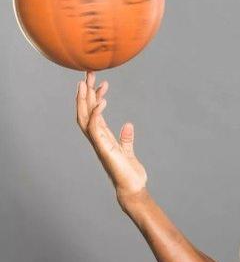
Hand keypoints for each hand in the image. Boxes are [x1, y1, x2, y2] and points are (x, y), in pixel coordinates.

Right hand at [76, 71, 147, 205]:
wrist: (132, 189)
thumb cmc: (130, 173)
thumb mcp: (128, 151)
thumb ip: (126, 139)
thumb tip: (128, 125)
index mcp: (102, 137)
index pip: (92, 113)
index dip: (93, 97)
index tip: (98, 82)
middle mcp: (97, 139)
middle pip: (85, 111)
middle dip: (85, 92)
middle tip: (88, 73)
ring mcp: (99, 143)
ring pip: (85, 117)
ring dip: (85, 99)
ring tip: (88, 81)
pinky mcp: (104, 149)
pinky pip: (96, 128)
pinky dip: (97, 113)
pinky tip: (103, 100)